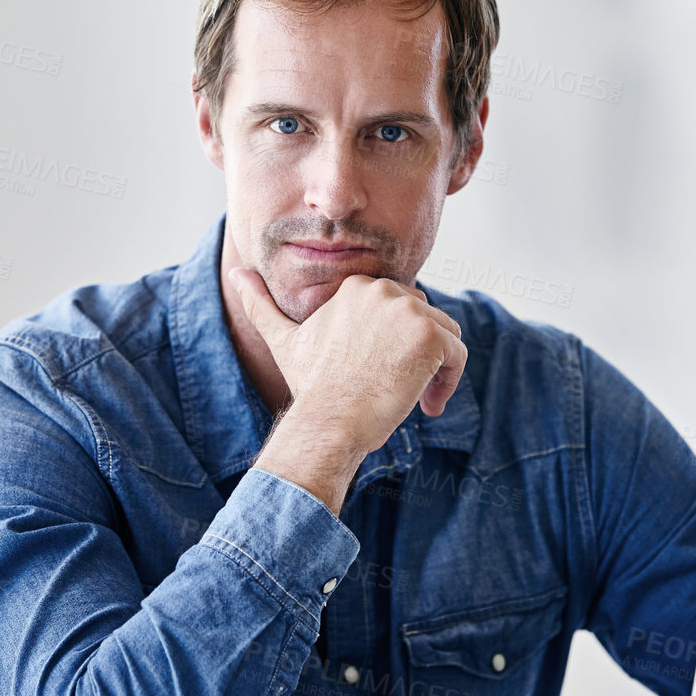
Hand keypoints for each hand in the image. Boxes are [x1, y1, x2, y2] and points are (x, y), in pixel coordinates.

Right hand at [229, 269, 467, 510]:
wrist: (329, 421)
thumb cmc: (311, 388)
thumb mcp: (283, 340)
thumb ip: (261, 304)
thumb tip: (237, 274)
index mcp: (357, 286)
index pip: (399, 310)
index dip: (396, 345)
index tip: (380, 376)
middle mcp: (384, 290)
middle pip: (425, 319)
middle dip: (419, 356)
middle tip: (401, 392)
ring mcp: (409, 312)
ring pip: (445, 336)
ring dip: (437, 370)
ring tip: (417, 401)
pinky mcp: (431, 337)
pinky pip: (458, 354)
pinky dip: (450, 381)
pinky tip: (428, 406)